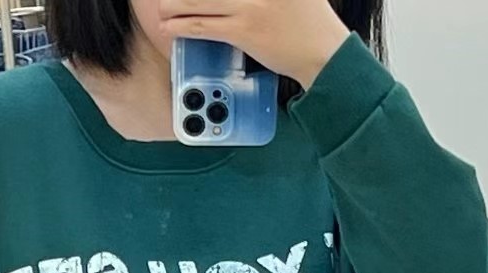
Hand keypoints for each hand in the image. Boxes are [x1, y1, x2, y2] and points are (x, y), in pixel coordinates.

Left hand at [158, 0, 349, 89]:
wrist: (324, 52)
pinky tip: (171, 26)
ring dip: (176, 4)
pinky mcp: (243, 29)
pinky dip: (184, 25)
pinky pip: (205, 25)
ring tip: (163, 7)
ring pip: (200, 1)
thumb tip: (243, 4)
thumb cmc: (313, 23)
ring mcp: (248, 5)